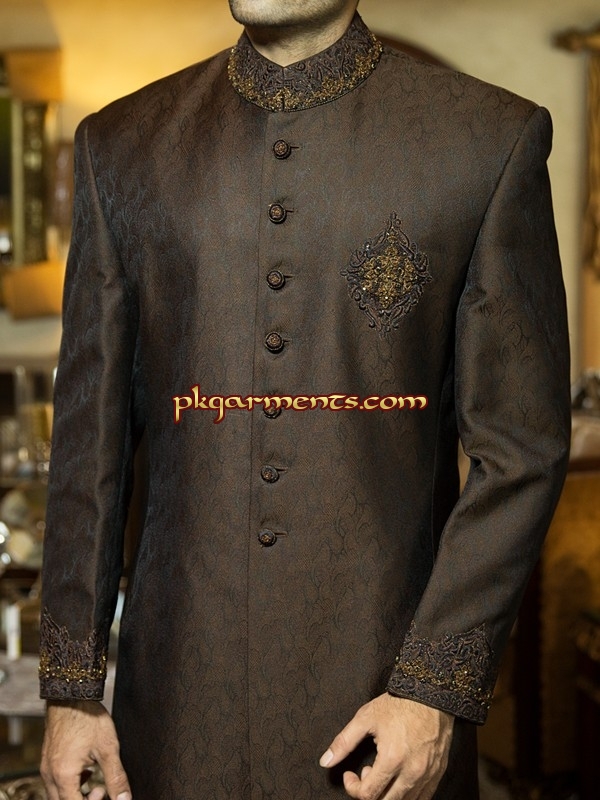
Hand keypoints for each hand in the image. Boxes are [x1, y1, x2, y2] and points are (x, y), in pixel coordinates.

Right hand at [41, 700, 131, 799]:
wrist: (71, 695)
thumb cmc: (88, 717)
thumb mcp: (108, 748)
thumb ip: (116, 777)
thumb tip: (124, 799)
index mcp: (63, 776)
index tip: (103, 792)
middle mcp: (50, 775)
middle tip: (101, 790)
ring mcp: (46, 768)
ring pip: (57, 796)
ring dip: (75, 795)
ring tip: (94, 780)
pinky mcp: (47, 761)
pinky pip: (55, 784)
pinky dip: (70, 786)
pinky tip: (85, 772)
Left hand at [319, 694, 453, 799]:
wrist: (430, 695)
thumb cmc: (398, 705)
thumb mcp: (365, 718)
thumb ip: (343, 742)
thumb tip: (325, 761)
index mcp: (392, 759)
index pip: (368, 795)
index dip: (353, 788)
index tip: (349, 774)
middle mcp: (412, 772)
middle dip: (370, 793)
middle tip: (367, 773)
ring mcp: (427, 775)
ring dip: (388, 794)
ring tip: (383, 772)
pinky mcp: (438, 773)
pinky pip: (423, 797)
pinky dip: (407, 794)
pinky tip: (399, 777)